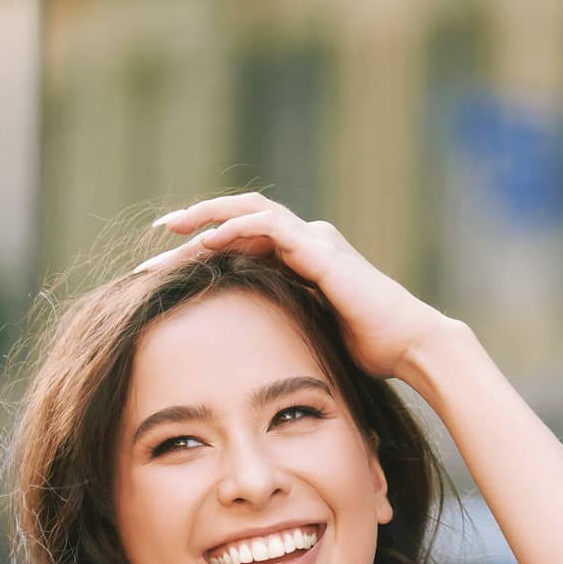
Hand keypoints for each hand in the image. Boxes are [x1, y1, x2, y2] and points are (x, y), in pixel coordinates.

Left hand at [134, 191, 446, 380]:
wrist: (408, 346)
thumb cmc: (368, 351)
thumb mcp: (311, 335)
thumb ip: (283, 326)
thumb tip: (247, 351)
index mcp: (300, 259)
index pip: (242, 241)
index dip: (202, 249)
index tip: (165, 263)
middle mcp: (305, 240)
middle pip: (237, 220)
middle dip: (193, 224)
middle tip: (154, 237)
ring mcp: (314, 240)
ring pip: (248, 212)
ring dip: (205, 218)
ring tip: (169, 230)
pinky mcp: (320, 250)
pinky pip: (270, 226)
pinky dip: (237, 228)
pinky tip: (207, 240)